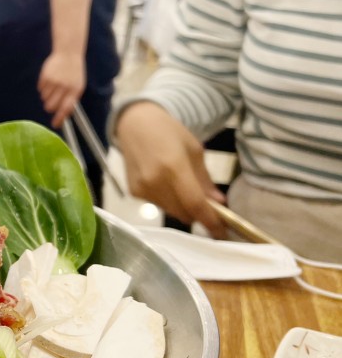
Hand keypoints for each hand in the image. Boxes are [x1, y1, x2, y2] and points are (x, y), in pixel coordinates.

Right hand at [38, 51, 84, 127]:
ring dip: (46, 96)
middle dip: (49, 107)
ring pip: (44, 98)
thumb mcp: (77, 86)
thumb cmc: (74, 73)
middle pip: (51, 106)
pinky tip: (49, 80)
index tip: (55, 125)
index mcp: (75, 90)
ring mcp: (54, 81)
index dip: (59, 118)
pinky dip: (43, 88)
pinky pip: (40, 89)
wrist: (68, 54)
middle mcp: (64, 86)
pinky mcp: (45, 76)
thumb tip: (63, 114)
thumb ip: (71, 99)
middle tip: (50, 103)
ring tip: (53, 87)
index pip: (66, 108)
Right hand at [115, 101, 226, 235]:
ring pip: (171, 212)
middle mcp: (155, 182)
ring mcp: (142, 189)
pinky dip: (168, 201)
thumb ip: (204, 179)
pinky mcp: (134, 193)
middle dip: (198, 214)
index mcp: (173, 168)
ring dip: (183, 208)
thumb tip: (219, 203)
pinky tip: (164, 184)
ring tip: (183, 189)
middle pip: (183, 213)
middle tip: (208, 207)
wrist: (134, 124)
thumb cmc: (168, 132)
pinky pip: (158, 205)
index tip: (223, 233)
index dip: (211, 221)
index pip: (195, 204)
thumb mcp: (194, 150)